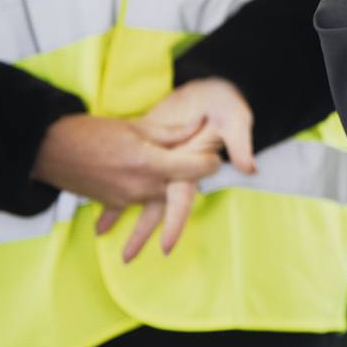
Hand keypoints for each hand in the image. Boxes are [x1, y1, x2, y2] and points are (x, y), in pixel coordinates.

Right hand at [30, 112, 220, 211]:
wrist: (48, 151)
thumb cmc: (88, 132)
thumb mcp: (133, 126)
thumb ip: (170, 131)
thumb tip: (198, 125)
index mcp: (149, 163)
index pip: (195, 169)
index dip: (210, 161)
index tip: (215, 153)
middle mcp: (141, 187)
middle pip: (182, 185)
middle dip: (192, 172)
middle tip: (200, 156)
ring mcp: (127, 199)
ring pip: (163, 194)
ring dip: (171, 181)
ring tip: (175, 163)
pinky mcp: (115, 203)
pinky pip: (142, 199)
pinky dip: (150, 187)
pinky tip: (148, 173)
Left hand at [96, 78, 256, 262]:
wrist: (207, 88)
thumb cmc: (224, 102)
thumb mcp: (235, 118)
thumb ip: (239, 141)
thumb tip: (248, 168)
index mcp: (193, 166)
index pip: (183, 200)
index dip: (175, 224)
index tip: (165, 248)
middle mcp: (175, 171)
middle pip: (157, 207)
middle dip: (143, 232)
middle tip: (127, 258)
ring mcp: (159, 162)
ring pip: (139, 194)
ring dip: (121, 212)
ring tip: (100, 231)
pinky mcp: (146, 150)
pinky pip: (128, 173)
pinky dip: (114, 183)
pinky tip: (97, 195)